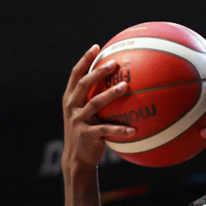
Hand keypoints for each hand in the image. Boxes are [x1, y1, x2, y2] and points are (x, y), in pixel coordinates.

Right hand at [61, 46, 134, 169]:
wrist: (77, 158)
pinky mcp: (86, 135)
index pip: (75, 74)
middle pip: (84, 84)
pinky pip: (106, 129)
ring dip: (111, 94)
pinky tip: (134, 129)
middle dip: (98, 72)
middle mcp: (72, 107)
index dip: (84, 59)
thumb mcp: (87, 114)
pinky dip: (120, 129)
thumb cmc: (87, 132)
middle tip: (114, 63)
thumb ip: (96, 98)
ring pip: (95, 103)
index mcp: (71, 98)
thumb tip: (121, 82)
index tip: (96, 47)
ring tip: (125, 87)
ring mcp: (78, 120)